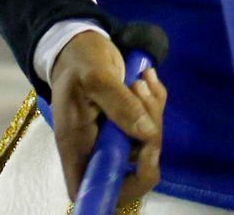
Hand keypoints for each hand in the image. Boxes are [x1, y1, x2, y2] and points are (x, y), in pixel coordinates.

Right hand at [48, 31, 166, 204]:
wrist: (79, 44)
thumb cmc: (79, 60)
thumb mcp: (96, 76)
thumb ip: (119, 104)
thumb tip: (145, 134)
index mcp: (78, 147)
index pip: (94, 191)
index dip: (121, 187)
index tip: (142, 156)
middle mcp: (95, 149)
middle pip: (132, 168)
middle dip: (149, 135)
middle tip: (143, 95)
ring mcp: (113, 138)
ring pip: (146, 143)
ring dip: (153, 111)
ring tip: (142, 80)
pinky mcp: (126, 123)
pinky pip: (151, 123)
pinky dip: (155, 102)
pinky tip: (148, 77)